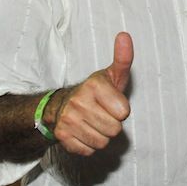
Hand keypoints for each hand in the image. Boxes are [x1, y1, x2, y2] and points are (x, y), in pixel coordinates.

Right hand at [52, 32, 133, 154]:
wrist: (63, 105)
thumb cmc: (96, 91)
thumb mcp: (112, 75)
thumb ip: (123, 58)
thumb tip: (124, 35)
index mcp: (94, 85)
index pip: (123, 112)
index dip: (121, 110)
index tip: (112, 102)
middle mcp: (78, 101)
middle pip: (114, 129)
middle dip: (112, 124)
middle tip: (103, 113)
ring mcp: (68, 120)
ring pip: (102, 142)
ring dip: (101, 135)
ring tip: (94, 122)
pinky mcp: (62, 137)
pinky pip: (89, 150)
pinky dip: (89, 144)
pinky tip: (83, 131)